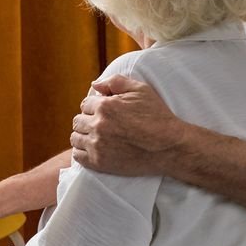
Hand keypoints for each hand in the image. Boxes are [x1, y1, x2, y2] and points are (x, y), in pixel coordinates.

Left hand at [71, 75, 186, 175]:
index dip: (95, 107)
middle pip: (78, 121)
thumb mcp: (141, 90)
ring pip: (75, 138)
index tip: (105, 113)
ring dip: (83, 136)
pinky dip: (82, 152)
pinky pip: (78, 156)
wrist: (169, 147)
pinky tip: (94, 149)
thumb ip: (115, 82)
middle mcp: (98, 125)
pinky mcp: (99, 163)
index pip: (85, 104)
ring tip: (97, 137)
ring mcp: (97, 145)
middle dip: (88, 120)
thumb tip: (94, 85)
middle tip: (103, 125)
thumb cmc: (157, 116)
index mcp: (105, 106)